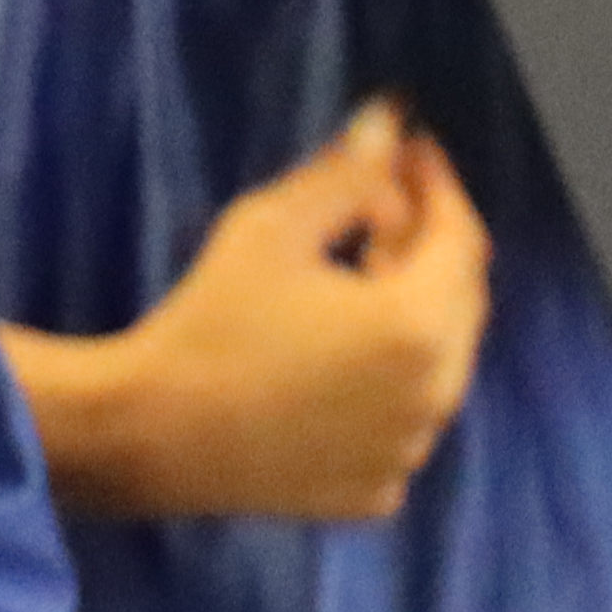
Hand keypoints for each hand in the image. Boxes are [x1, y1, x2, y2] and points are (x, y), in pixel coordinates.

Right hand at [22, 102, 492, 522]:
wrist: (150, 434)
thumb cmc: (210, 321)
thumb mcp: (271, 227)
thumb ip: (346, 175)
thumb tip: (389, 121)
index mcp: (420, 325)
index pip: (460, 237)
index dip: (438, 185)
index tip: (411, 151)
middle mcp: (436, 393)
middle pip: (462, 303)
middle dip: (430, 250)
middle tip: (381, 213)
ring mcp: (410, 450)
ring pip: (436, 366)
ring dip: (411, 320)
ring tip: (354, 287)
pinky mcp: (376, 490)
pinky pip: (402, 422)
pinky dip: (386, 386)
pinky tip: (334, 366)